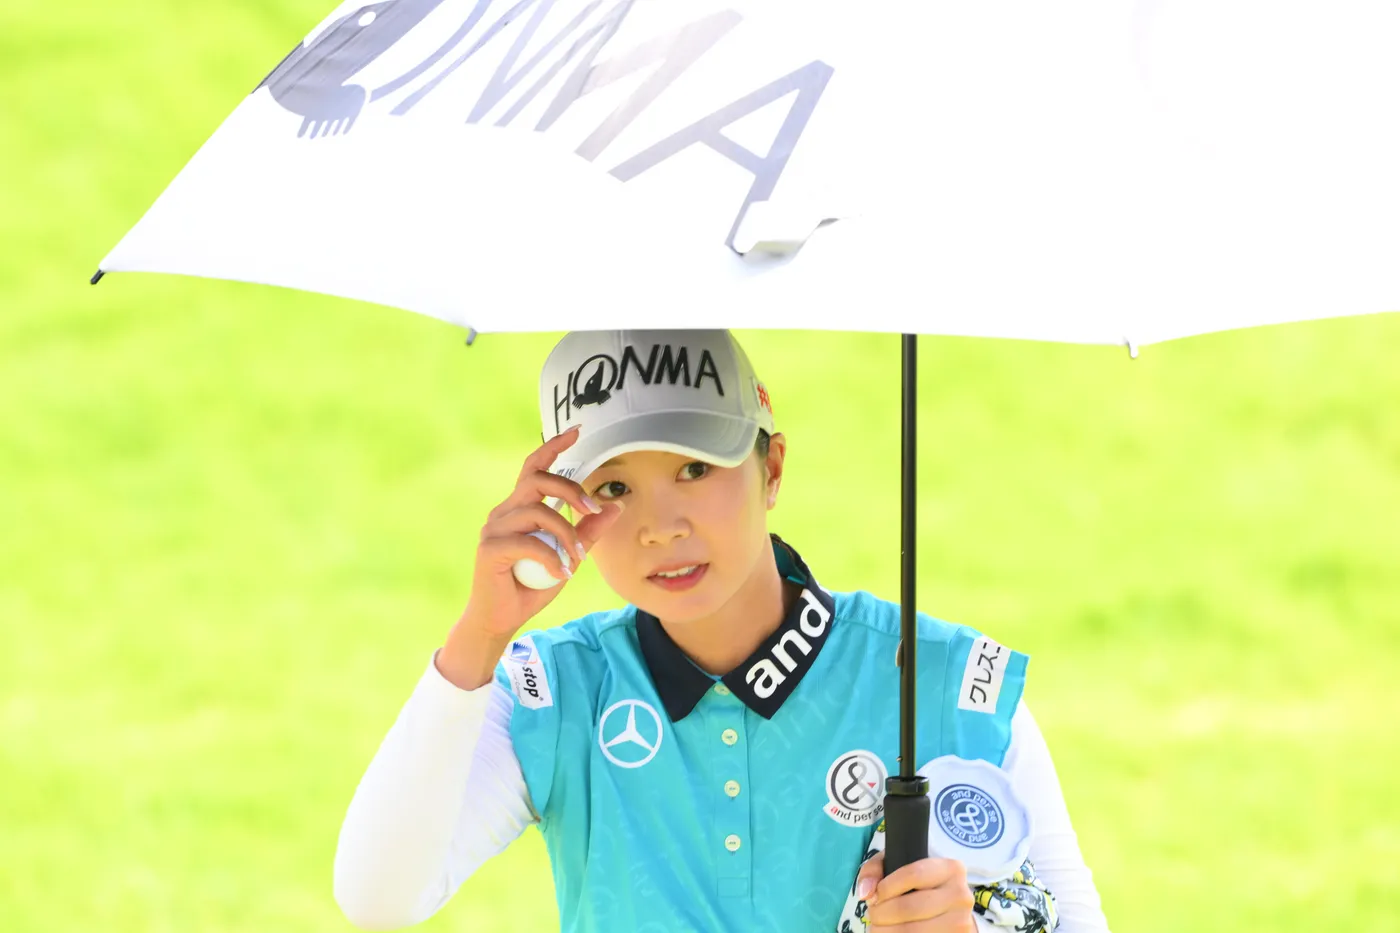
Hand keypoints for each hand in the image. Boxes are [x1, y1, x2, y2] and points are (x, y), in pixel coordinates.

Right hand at [461, 426, 623, 637]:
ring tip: (577, 559)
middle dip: (571, 490)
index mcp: (518, 508)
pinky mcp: (490, 549)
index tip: (577, 432)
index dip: (553, 446)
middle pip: (538, 480)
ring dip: (566, 535)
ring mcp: (494, 528)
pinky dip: (551, 558)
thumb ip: (587, 533)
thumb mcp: (567, 557)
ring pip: (538, 513)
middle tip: (593, 511)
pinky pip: (528, 543)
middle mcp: (503, 512)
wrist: (500, 619)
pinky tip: (561, 574)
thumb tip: (616, 506)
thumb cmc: (531, 587)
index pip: (534, 467)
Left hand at [854, 853, 974, 931]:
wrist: (951, 911)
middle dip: (882, 914)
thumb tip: (866, 892)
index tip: (876, 896)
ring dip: (886, 931)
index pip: (914, 874)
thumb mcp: (899, 867)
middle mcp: (960, 895)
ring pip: (914, 931)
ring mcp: (961, 921)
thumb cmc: (921, 886)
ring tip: (878, 927)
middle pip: (910, 907)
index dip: (886, 887)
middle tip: (873, 915)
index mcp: (950, 869)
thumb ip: (876, 870)